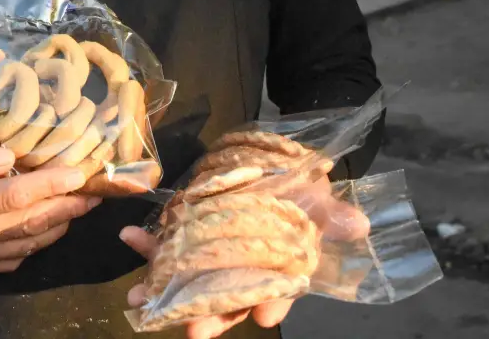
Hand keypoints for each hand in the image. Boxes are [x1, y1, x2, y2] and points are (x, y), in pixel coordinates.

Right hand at [0, 141, 99, 274]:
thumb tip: (11, 158)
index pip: (19, 196)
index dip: (53, 183)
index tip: (81, 172)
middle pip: (32, 222)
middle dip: (69, 205)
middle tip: (97, 190)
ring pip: (29, 242)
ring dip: (60, 223)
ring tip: (82, 203)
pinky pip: (16, 257)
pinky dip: (38, 240)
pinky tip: (49, 223)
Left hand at [119, 175, 371, 338]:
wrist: (272, 165)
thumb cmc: (300, 188)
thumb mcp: (319, 196)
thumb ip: (332, 213)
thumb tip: (359, 223)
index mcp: (278, 266)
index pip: (277, 292)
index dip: (272, 304)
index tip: (264, 314)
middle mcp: (243, 268)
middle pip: (227, 299)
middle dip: (209, 316)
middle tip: (194, 331)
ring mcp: (213, 254)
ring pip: (189, 281)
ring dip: (163, 288)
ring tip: (139, 299)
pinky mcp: (189, 235)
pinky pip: (166, 243)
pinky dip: (147, 243)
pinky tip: (129, 236)